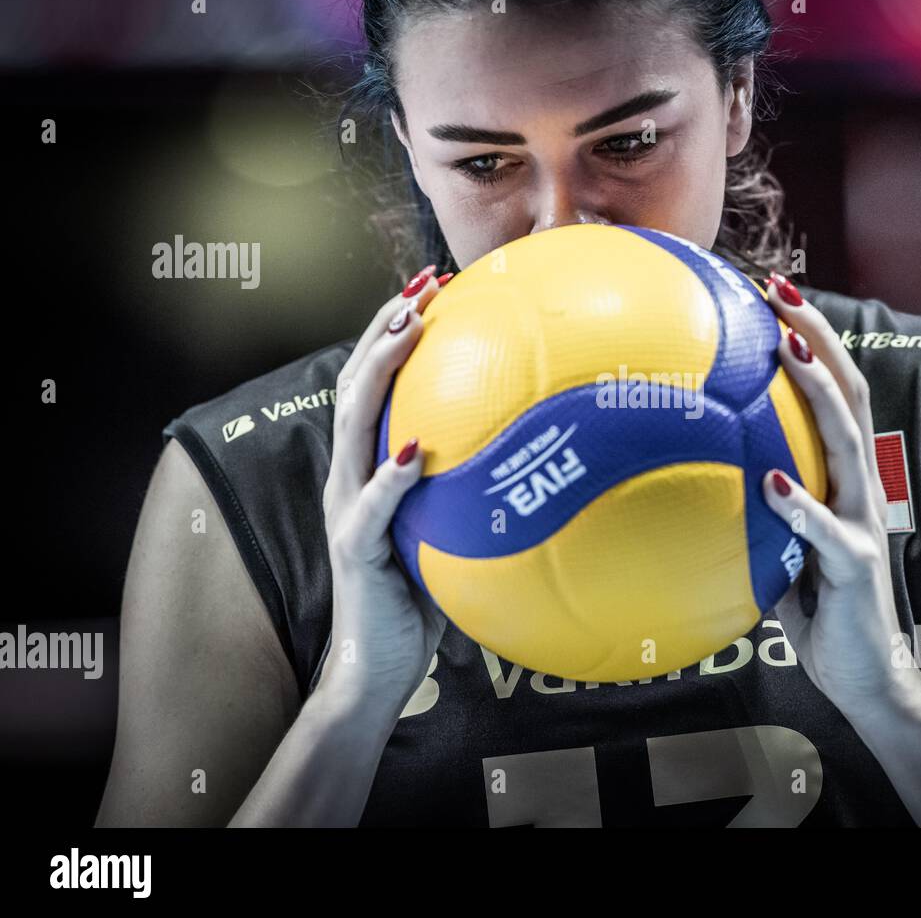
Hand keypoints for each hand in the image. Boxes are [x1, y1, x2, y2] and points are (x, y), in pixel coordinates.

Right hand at [317, 266, 452, 718]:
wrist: (380, 663)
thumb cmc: (425, 591)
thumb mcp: (454, 526)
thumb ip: (476, 486)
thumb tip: (547, 449)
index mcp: (372, 464)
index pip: (378, 382)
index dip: (397, 329)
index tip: (434, 284)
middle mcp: (351, 475)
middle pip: (357, 382)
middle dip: (386, 327)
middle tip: (422, 282)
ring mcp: (348, 508)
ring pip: (353, 425)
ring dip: (379, 372)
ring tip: (407, 328)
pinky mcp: (354, 548)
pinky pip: (371, 509)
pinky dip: (390, 478)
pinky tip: (415, 452)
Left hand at [759, 275, 917, 714]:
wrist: (865, 679)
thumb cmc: (817, 612)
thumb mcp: (777, 550)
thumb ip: (751, 513)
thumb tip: (689, 480)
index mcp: (842, 478)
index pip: (833, 393)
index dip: (810, 341)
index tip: (770, 296)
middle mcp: (860, 487)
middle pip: (849, 393)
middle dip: (817, 336)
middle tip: (780, 291)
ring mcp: (864, 523)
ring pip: (848, 441)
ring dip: (817, 392)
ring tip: (786, 350)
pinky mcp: (857, 566)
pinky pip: (827, 531)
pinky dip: (800, 503)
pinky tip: (771, 480)